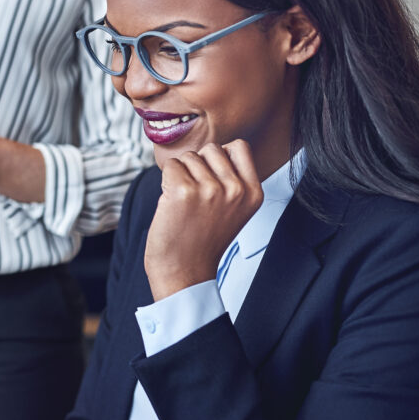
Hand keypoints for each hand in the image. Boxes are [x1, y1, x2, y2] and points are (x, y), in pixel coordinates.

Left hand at [143, 141, 263, 299]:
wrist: (185, 272)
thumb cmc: (203, 239)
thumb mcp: (234, 210)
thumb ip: (232, 180)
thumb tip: (215, 149)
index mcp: (253, 193)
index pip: (239, 147)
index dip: (219, 157)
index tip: (212, 179)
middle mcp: (236, 190)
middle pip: (211, 149)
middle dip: (198, 166)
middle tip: (195, 197)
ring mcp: (210, 190)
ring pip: (189, 157)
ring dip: (181, 175)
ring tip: (185, 204)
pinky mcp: (184, 192)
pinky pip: (171, 166)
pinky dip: (166, 182)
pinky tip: (172, 204)